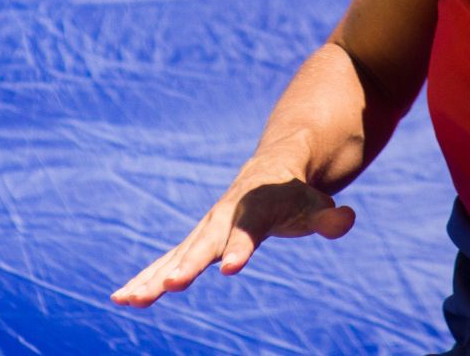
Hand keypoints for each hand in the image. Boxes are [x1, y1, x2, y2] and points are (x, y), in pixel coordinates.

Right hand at [109, 163, 356, 307]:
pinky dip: (146, 278)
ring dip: (153, 277)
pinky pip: (167, 262)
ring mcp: (205, 230)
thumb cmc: (294, 193)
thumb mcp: (317, 204)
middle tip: (170, 286)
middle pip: (202, 245)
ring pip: (176, 256)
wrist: (268, 170)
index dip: (240, 249)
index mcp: (254, 208)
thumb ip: (329, 216)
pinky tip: (123, 298)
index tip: (229, 269)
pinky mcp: (195, 242)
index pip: (247, 232)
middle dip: (185, 266)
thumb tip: (346, 218)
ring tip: (128, 300)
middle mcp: (223, 218)